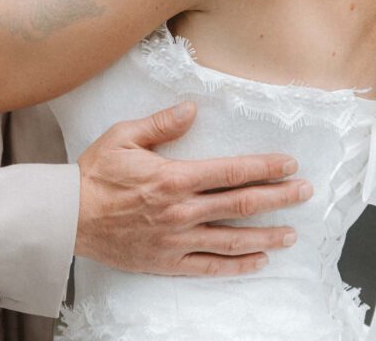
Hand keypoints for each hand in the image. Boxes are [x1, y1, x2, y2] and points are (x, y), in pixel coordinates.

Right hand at [75, 102, 309, 275]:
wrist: (70, 217)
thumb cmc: (96, 173)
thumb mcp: (123, 136)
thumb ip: (160, 123)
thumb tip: (191, 108)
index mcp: (174, 177)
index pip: (231, 171)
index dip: (264, 167)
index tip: (288, 164)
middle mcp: (182, 210)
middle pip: (241, 204)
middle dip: (278, 197)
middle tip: (305, 192)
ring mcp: (178, 239)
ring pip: (234, 239)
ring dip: (267, 235)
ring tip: (292, 232)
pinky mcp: (169, 261)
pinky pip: (211, 266)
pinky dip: (239, 265)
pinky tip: (259, 260)